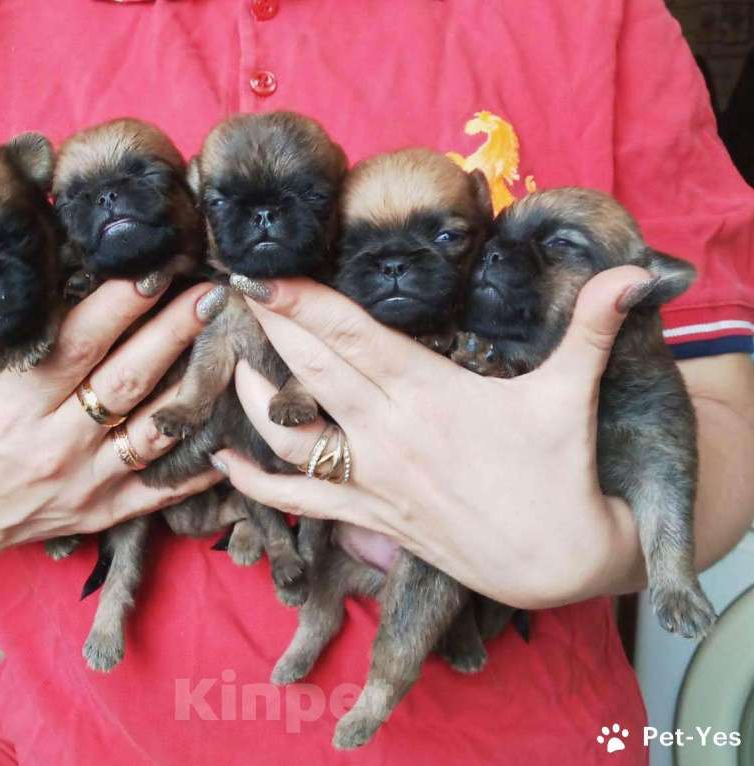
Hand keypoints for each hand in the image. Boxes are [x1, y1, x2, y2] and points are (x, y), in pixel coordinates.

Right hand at [0, 279, 226, 560]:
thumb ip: (24, 342)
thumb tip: (77, 278)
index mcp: (13, 402)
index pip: (77, 343)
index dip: (121, 304)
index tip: (157, 268)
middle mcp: (54, 443)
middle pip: (128, 379)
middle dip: (174, 331)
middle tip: (212, 293)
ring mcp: (84, 481)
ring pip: (154, 430)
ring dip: (196, 387)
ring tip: (231, 350)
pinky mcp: (102, 512)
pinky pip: (161, 490)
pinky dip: (200, 467)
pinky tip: (233, 436)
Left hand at [213, 268, 650, 609]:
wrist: (558, 560)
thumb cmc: (562, 473)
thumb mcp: (572, 394)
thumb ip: (590, 327)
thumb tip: (633, 274)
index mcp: (427, 392)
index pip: (350, 335)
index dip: (301, 301)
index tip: (257, 275)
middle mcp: (387, 432)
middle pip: (310, 369)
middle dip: (268, 328)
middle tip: (229, 293)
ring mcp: (372, 477)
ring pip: (290, 433)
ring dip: (253, 399)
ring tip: (229, 364)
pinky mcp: (371, 514)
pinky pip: (300, 500)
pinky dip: (258, 483)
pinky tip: (225, 464)